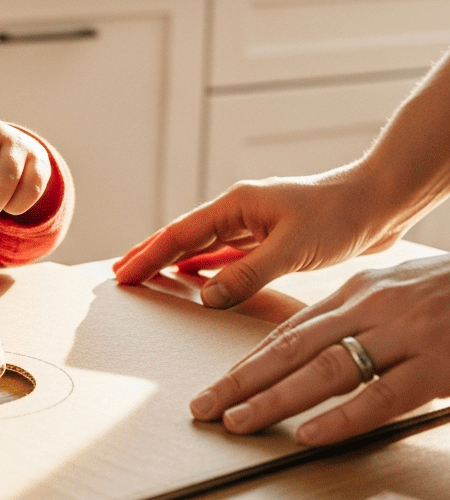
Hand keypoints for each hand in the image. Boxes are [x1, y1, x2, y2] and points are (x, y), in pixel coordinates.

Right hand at [112, 168, 398, 308]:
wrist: (378, 203)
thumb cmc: (340, 216)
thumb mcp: (291, 248)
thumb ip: (246, 273)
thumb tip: (205, 296)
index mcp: (235, 205)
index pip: (179, 234)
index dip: (148, 255)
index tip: (123, 273)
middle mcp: (238, 212)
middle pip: (182, 236)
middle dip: (149, 255)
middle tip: (121, 274)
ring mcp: (252, 224)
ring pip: (201, 246)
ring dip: (172, 261)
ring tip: (146, 274)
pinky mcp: (268, 238)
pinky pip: (224, 254)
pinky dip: (203, 266)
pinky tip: (194, 277)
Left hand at [189, 254, 449, 444]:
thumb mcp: (401, 291)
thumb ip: (361, 315)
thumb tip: (322, 344)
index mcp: (359, 290)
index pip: (291, 329)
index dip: (251, 360)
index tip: (220, 383)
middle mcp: (373, 307)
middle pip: (292, 348)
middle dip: (241, 380)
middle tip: (203, 407)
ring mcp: (406, 334)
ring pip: (324, 370)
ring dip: (273, 399)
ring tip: (236, 422)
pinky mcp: (441, 364)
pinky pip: (381, 395)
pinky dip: (341, 417)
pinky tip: (307, 434)